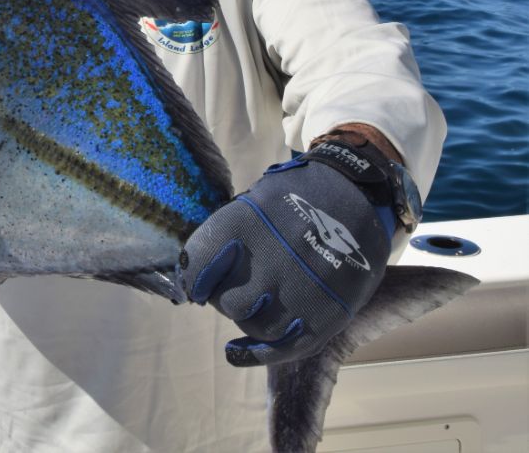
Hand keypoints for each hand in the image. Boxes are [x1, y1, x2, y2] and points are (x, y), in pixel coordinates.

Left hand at [177, 158, 392, 365]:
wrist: (356, 195)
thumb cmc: (293, 200)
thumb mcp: (252, 201)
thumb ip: (224, 237)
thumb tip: (192, 273)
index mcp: (245, 224)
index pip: (197, 264)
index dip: (192, 277)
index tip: (195, 283)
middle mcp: (270, 259)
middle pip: (227, 302)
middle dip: (225, 297)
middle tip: (240, 285)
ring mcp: (300, 289)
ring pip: (254, 326)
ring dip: (249, 317)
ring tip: (261, 299)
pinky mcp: (327, 313)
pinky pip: (284, 347)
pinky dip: (256, 354)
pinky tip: (236, 352)